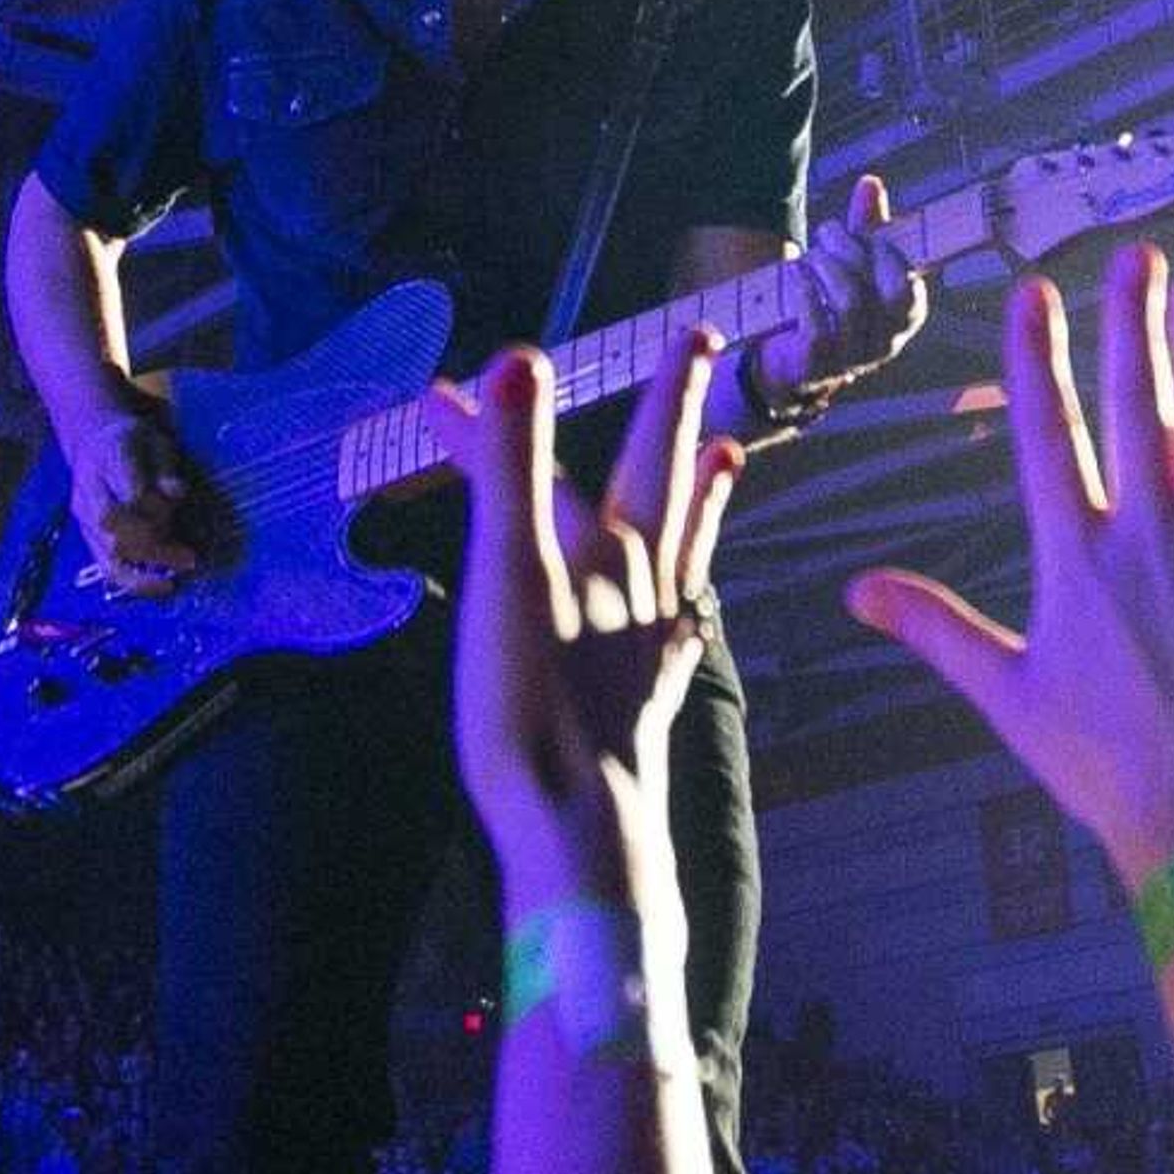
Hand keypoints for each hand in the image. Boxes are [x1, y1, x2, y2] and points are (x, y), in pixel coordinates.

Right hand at [66, 396, 202, 595]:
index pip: (128, 490)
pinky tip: (159, 587)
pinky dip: (133, 581)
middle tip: (189, 558)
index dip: (153, 506)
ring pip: (107, 552)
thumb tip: (176, 493)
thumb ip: (166, 467)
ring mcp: (84, 516)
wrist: (94, 440)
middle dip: (154, 547)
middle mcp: (89, 491)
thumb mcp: (156, 441)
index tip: (180, 509)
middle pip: (115, 527)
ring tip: (174, 581)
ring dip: (144, 571)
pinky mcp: (87, 535)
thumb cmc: (134, 440)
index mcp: (108, 458)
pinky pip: (106, 566)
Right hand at [420, 333, 743, 919]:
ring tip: (727, 453)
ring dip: (701, 494)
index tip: (445, 386)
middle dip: (672, 406)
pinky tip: (691, 605)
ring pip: (687, 545)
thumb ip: (511, 465)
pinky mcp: (648, 696)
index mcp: (608, 549)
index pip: (550, 458)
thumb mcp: (510, 573)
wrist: (579, 832)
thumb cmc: (537, 710)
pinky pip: (682, 622)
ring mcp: (652, 639)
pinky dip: (689, 595)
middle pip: (663, 473)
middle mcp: (644, 585)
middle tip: (701, 341)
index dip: (499, 419)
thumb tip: (518, 359)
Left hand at [748, 174, 927, 408]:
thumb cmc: (827, 303)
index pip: (913, 286)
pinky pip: (818, 325)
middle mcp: (885, 343)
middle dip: (857, 252)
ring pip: (851, 303)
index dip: (889, 253)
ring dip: (826, 267)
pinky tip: (794, 274)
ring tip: (808, 255)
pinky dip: (804, 291)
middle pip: (889, 291)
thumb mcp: (851, 263)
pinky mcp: (817, 365)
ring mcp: (852, 358)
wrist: (785, 357)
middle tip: (828, 233)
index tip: (864, 233)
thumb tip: (871, 182)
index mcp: (902, 318)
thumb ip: (866, 226)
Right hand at [845, 245, 1173, 880]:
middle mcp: (1148, 540)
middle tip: (1136, 258)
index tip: (1032, 295)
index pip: (1049, 436)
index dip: (1036, 359)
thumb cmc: (1100, 767)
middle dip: (1132, 327)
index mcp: (1075, 560)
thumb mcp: (1005, 695)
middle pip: (1137, 410)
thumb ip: (935, 629)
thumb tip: (857, 592)